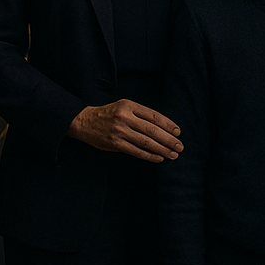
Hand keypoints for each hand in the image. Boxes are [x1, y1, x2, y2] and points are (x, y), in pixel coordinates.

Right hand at [67, 100, 183, 161]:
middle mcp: (125, 117)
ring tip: (173, 154)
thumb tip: (163, 127)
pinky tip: (159, 158)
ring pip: (146, 142)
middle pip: (152, 130)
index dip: (168, 124)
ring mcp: (120, 131)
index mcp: (129, 105)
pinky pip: (136, 151)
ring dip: (162, 149)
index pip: (153, 115)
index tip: (178, 132)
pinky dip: (149, 156)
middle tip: (180, 146)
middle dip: (168, 139)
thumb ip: (140, 114)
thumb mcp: (124, 107)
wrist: (84, 122)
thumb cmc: (108, 114)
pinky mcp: (115, 144)